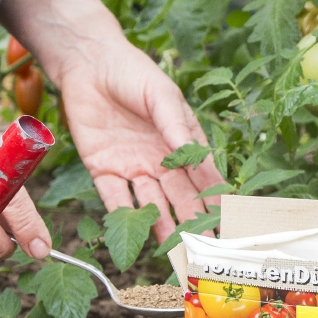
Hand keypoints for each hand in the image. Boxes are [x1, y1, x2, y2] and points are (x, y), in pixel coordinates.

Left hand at [50, 36, 222, 239]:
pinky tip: (138, 236)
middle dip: (195, 224)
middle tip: (207, 251)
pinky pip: (115, 198)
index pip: (204, 177)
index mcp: (182, 142)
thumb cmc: (133, 73)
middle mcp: (160, 160)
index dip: (216, 201)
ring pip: (152, 205)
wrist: (89, 63)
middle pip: (180, 198)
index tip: (229, 225)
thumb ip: (175, 127)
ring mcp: (132, 166)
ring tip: (177, 253)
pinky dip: (125, 217)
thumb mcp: (162, 96)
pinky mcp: (103, 169)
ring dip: (164, 228)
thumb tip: (191, 157)